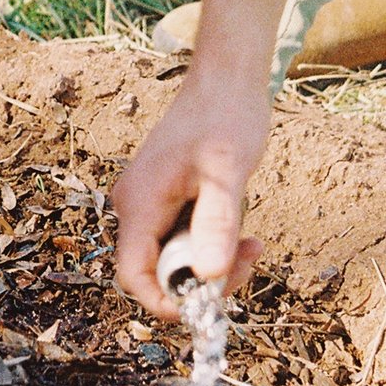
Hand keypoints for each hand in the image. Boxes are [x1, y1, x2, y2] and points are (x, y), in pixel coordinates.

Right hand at [111, 67, 270, 320]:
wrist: (225, 80)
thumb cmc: (226, 116)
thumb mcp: (229, 171)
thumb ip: (217, 223)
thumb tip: (209, 276)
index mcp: (140, 202)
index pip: (134, 275)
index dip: (166, 302)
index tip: (209, 306)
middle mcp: (134, 206)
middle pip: (156, 270)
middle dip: (202, 278)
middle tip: (249, 258)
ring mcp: (147, 203)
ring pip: (172, 256)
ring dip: (211, 260)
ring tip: (251, 241)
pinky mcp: (163, 199)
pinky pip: (180, 238)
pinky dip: (210, 242)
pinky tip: (238, 224)